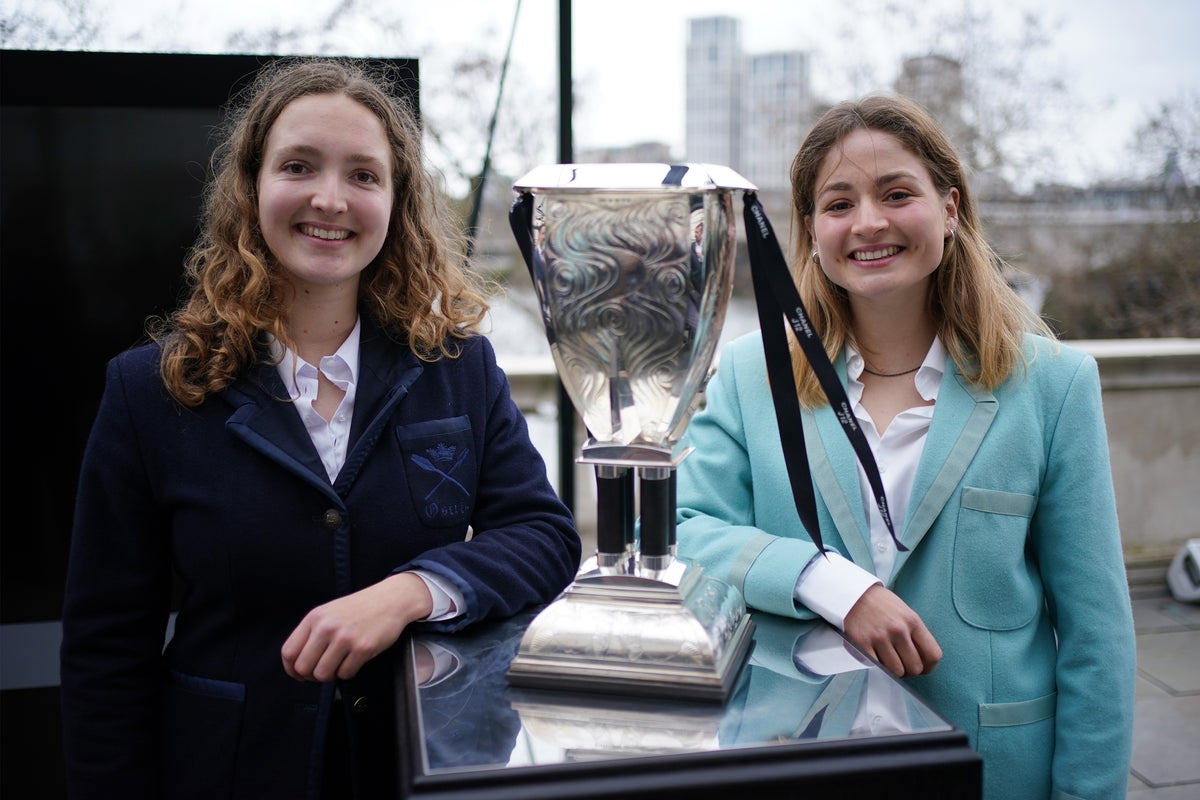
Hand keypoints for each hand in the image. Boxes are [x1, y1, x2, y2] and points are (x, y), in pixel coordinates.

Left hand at [281, 572, 433, 681]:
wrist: (390, 600)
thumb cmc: (360, 608)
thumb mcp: (329, 613)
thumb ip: (312, 633)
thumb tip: (298, 663)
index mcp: (315, 618)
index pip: (289, 652)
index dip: (291, 669)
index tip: (299, 674)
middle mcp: (327, 627)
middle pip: (303, 667)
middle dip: (310, 676)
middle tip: (321, 672)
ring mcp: (345, 638)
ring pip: (323, 674)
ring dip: (330, 675)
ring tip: (339, 665)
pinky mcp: (362, 648)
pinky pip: (345, 674)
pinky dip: (348, 672)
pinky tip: (354, 660)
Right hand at [842, 583, 942, 676]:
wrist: (854, 594)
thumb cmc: (881, 604)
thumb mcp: (905, 612)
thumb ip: (915, 634)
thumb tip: (923, 660)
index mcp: (912, 621)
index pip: (933, 655)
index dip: (929, 667)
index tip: (923, 667)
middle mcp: (898, 630)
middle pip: (915, 667)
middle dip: (909, 669)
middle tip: (902, 663)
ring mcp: (880, 637)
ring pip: (896, 671)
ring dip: (893, 670)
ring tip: (887, 659)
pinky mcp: (862, 643)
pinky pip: (877, 667)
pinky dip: (878, 666)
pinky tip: (876, 656)